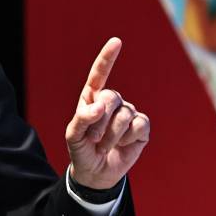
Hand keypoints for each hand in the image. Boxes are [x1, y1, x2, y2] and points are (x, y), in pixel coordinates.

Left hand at [65, 38, 149, 188]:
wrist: (96, 173)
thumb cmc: (82, 150)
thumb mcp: (73, 136)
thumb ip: (82, 118)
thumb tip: (100, 106)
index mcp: (92, 98)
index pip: (99, 74)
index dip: (107, 58)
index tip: (116, 42)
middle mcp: (112, 101)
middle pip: (111, 97)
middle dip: (100, 121)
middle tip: (93, 138)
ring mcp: (128, 112)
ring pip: (124, 115)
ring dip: (111, 136)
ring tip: (104, 146)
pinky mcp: (142, 127)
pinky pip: (138, 126)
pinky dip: (128, 139)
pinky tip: (123, 145)